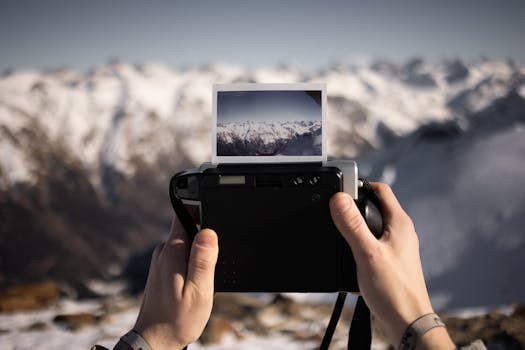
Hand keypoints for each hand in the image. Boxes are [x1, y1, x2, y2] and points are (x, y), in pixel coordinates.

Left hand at [133, 216, 218, 349]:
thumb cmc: (178, 319)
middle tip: (212, 264)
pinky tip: (195, 282)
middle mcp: (163, 251)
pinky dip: (193, 263)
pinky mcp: (163, 268)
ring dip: (200, 253)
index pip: (184, 213)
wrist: (155, 340)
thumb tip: (208, 231)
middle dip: (206, 237)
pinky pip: (182, 254)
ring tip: (203, 278)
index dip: (202, 209)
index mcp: (172, 251)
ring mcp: (161, 259)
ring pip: (187, 242)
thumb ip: (203, 260)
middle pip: (189, 226)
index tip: (215, 219)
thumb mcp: (199, 291)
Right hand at [329, 183, 453, 348]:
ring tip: (340, 238)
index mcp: (400, 223)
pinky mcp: (390, 261)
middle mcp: (400, 232)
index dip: (359, 184)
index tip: (340, 188)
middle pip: (374, 206)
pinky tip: (349, 261)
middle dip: (353, 207)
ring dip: (354, 230)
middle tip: (334, 213)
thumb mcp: (367, 253)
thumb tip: (339, 198)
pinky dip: (357, 248)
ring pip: (371, 227)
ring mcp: (396, 247)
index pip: (380, 189)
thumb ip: (352, 225)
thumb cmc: (394, 291)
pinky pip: (371, 245)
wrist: (406, 322)